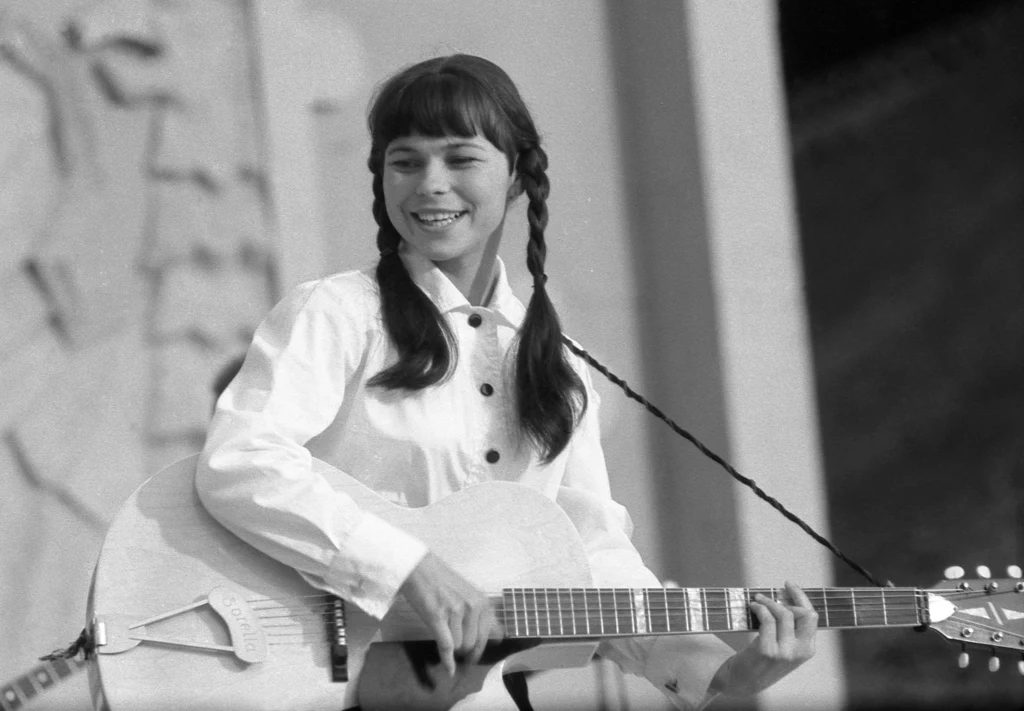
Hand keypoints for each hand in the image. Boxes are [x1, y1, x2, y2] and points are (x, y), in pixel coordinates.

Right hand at [398, 552, 502, 676]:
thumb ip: (483, 614)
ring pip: (457, 646)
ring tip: (442, 629)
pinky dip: (447, 661)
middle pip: (471, 645)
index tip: (473, 657)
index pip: (488, 637)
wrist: (420, 568)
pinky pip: (446, 645)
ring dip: (450, 644)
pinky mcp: (437, 617)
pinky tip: (450, 669)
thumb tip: (499, 637)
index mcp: (482, 602)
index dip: (479, 649)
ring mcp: (455, 611)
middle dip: (462, 648)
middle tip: (451, 640)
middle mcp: (472, 607)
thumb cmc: (443, 582)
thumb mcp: (470, 594)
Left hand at [709, 581, 817, 696]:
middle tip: (774, 591)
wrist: (744, 681)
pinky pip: (767, 620)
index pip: (812, 616)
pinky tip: (753, 606)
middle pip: (804, 614)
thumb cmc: (763, 659)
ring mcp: (784, 652)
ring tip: (757, 599)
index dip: (801, 597)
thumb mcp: (784, 646)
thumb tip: (785, 596)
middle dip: (790, 596)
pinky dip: (760, 608)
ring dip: (768, 601)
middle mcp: (800, 652)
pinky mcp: (767, 651)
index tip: (789, 585)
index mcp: (808, 649)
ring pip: (784, 614)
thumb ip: (790, 628)